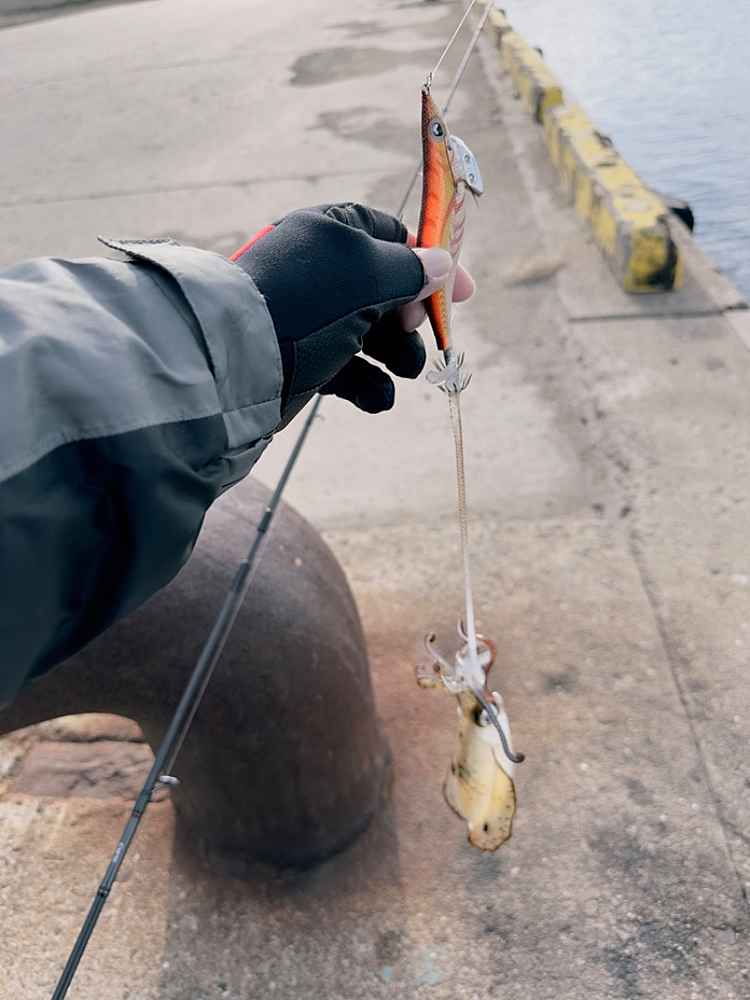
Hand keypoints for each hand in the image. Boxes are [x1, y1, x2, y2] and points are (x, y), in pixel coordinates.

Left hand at [231, 203, 473, 422]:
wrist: (235, 362)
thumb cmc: (304, 304)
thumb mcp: (365, 275)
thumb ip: (409, 269)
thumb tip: (441, 263)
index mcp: (333, 232)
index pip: (393, 236)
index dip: (431, 263)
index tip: (462, 295)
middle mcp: (322, 271)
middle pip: (388, 290)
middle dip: (412, 317)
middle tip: (423, 333)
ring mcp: (313, 318)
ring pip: (372, 334)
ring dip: (398, 354)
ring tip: (407, 370)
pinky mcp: (304, 362)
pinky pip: (348, 370)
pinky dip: (367, 385)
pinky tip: (378, 398)